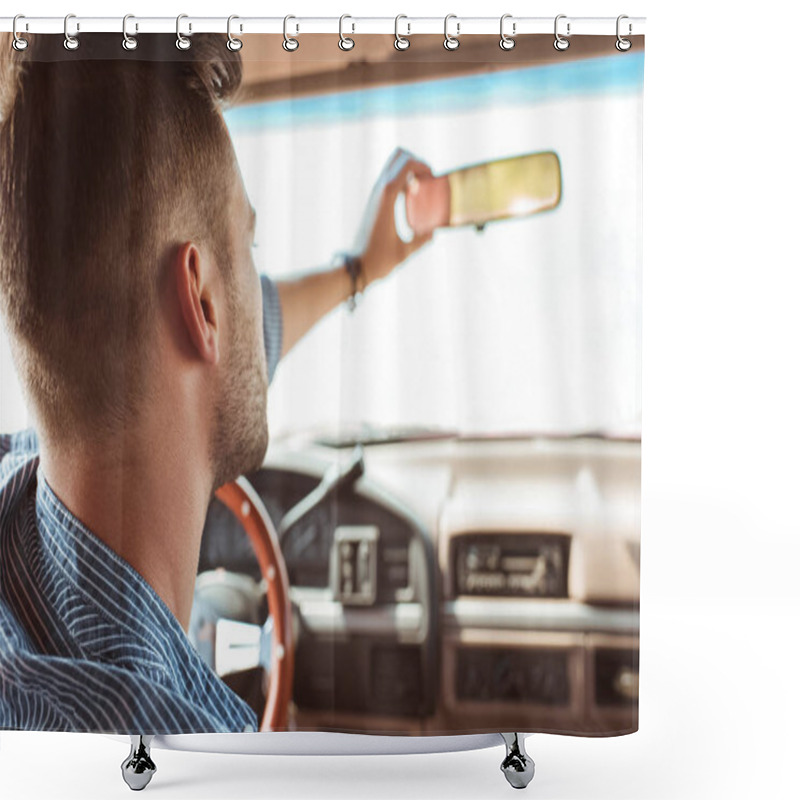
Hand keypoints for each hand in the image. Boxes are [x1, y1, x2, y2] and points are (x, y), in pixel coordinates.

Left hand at [351, 147, 434, 288]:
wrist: (356, 265)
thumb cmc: (379, 259)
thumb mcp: (405, 251)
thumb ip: (423, 240)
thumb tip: (434, 232)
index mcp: (387, 197)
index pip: (406, 163)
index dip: (423, 165)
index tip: (433, 179)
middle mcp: (379, 190)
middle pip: (399, 156)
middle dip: (416, 162)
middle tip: (428, 180)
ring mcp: (375, 194)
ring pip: (393, 165)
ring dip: (409, 170)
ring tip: (421, 189)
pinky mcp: (374, 200)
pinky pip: (390, 179)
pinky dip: (403, 180)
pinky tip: (411, 198)